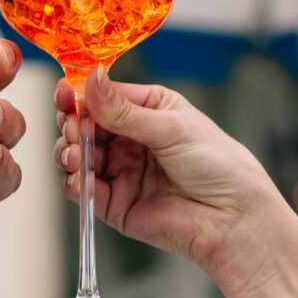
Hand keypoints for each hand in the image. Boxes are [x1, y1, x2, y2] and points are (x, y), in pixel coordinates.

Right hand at [55, 65, 291, 295]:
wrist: (233, 219)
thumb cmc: (217, 164)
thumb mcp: (171, 128)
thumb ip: (124, 111)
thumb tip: (90, 78)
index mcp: (147, 109)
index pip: (103, 96)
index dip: (80, 94)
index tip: (64, 93)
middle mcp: (130, 138)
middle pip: (84, 124)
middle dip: (71, 123)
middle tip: (71, 126)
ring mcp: (121, 171)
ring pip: (78, 155)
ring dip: (70, 151)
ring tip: (77, 154)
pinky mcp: (115, 204)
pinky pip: (83, 190)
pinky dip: (74, 183)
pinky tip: (79, 177)